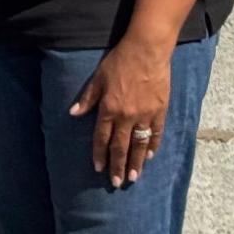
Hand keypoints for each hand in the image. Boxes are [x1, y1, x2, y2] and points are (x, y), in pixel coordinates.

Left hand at [68, 34, 170, 187]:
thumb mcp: (98, 77)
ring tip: (133, 177)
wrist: (147, 50)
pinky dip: (153, 146)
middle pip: (121, 146)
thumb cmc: (120, 61)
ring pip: (139, 145)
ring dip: (136, 163)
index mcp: (109, 108)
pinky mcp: (160, 111)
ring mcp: (145, 115)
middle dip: (118, 166)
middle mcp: (127, 116)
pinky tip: (149, 156)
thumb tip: (73, 113)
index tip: (98, 168)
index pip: (102, 137)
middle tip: (117, 183)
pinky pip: (156, 134)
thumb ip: (87, 98)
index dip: (99, 154)